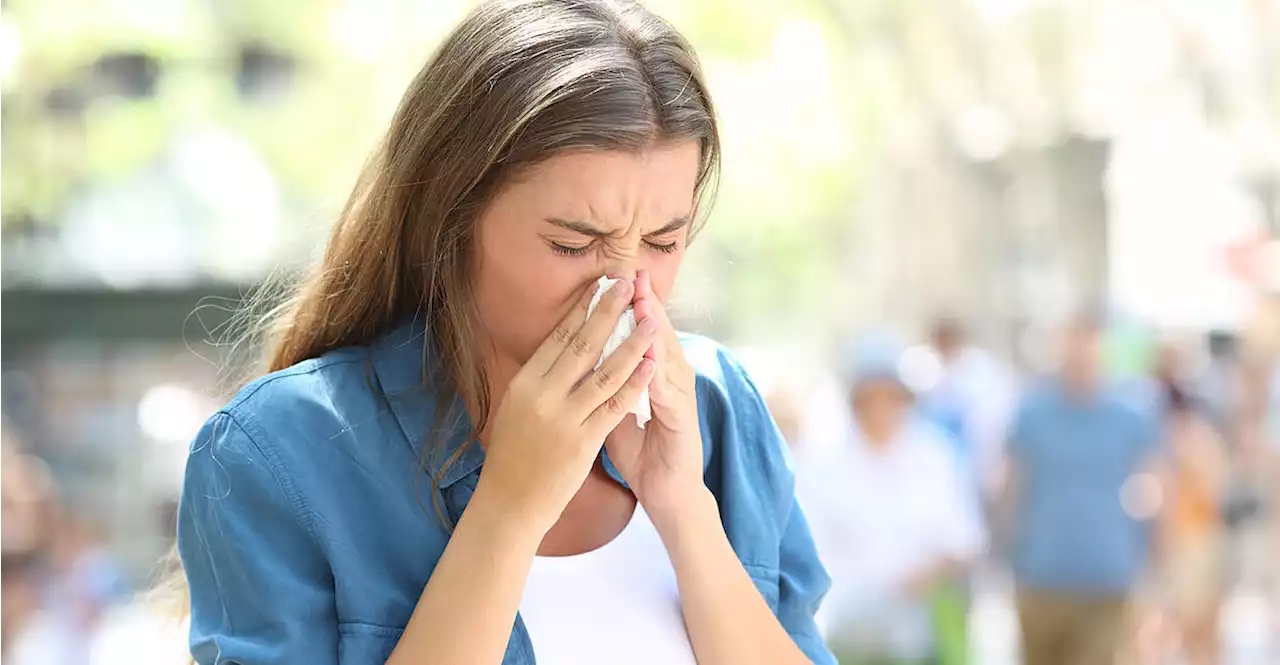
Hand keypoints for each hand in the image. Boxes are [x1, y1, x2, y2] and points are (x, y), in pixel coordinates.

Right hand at [477, 279, 657, 533]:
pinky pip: (614, 405)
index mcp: (524, 382)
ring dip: (631, 342)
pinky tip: (651, 365)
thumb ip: (537, 380)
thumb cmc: (513, 456)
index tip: (601, 284)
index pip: (559, 337)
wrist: (509, 502)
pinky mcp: (582, 441)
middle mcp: (541, 394)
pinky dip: (635, 382)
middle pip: (582, 344)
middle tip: (628, 282)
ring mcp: (562, 418)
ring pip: (604, 371)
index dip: (583, 308)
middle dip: (609, 310)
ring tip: (650, 318)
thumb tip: (556, 347)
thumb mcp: (515, 408)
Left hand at [605, 269, 705, 521]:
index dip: (628, 307)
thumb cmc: (644, 456)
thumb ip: (604, 387)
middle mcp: (671, 381)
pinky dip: (659, 372)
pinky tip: (651, 355)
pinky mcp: (684, 421)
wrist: (671, 497)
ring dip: (655, 329)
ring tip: (644, 302)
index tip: (611, 278)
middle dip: (645, 304)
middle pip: (657, 335)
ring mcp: (680, 399)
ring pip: (667, 356)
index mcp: (653, 377)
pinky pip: (669, 392)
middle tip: (634, 273)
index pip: (640, 333)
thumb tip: (579, 362)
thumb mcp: (617, 415)